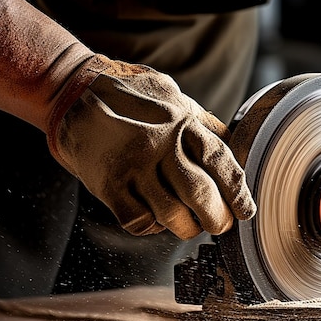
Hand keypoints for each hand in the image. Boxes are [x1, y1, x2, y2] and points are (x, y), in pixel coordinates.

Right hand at [47, 55, 255, 238]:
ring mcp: (133, 165)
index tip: (246, 211)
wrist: (74, 92)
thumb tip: (236, 150)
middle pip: (201, 195)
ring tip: (189, 225)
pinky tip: (154, 219)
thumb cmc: (132, 97)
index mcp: (183, 122)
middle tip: (219, 225)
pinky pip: (138, 221)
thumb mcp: (175, 98)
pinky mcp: (108, 184)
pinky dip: (151, 228)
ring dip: (187, 228)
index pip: (222, 163)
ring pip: (172, 215)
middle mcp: (160, 144)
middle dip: (217, 219)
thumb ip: (204, 124)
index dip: (238, 193)